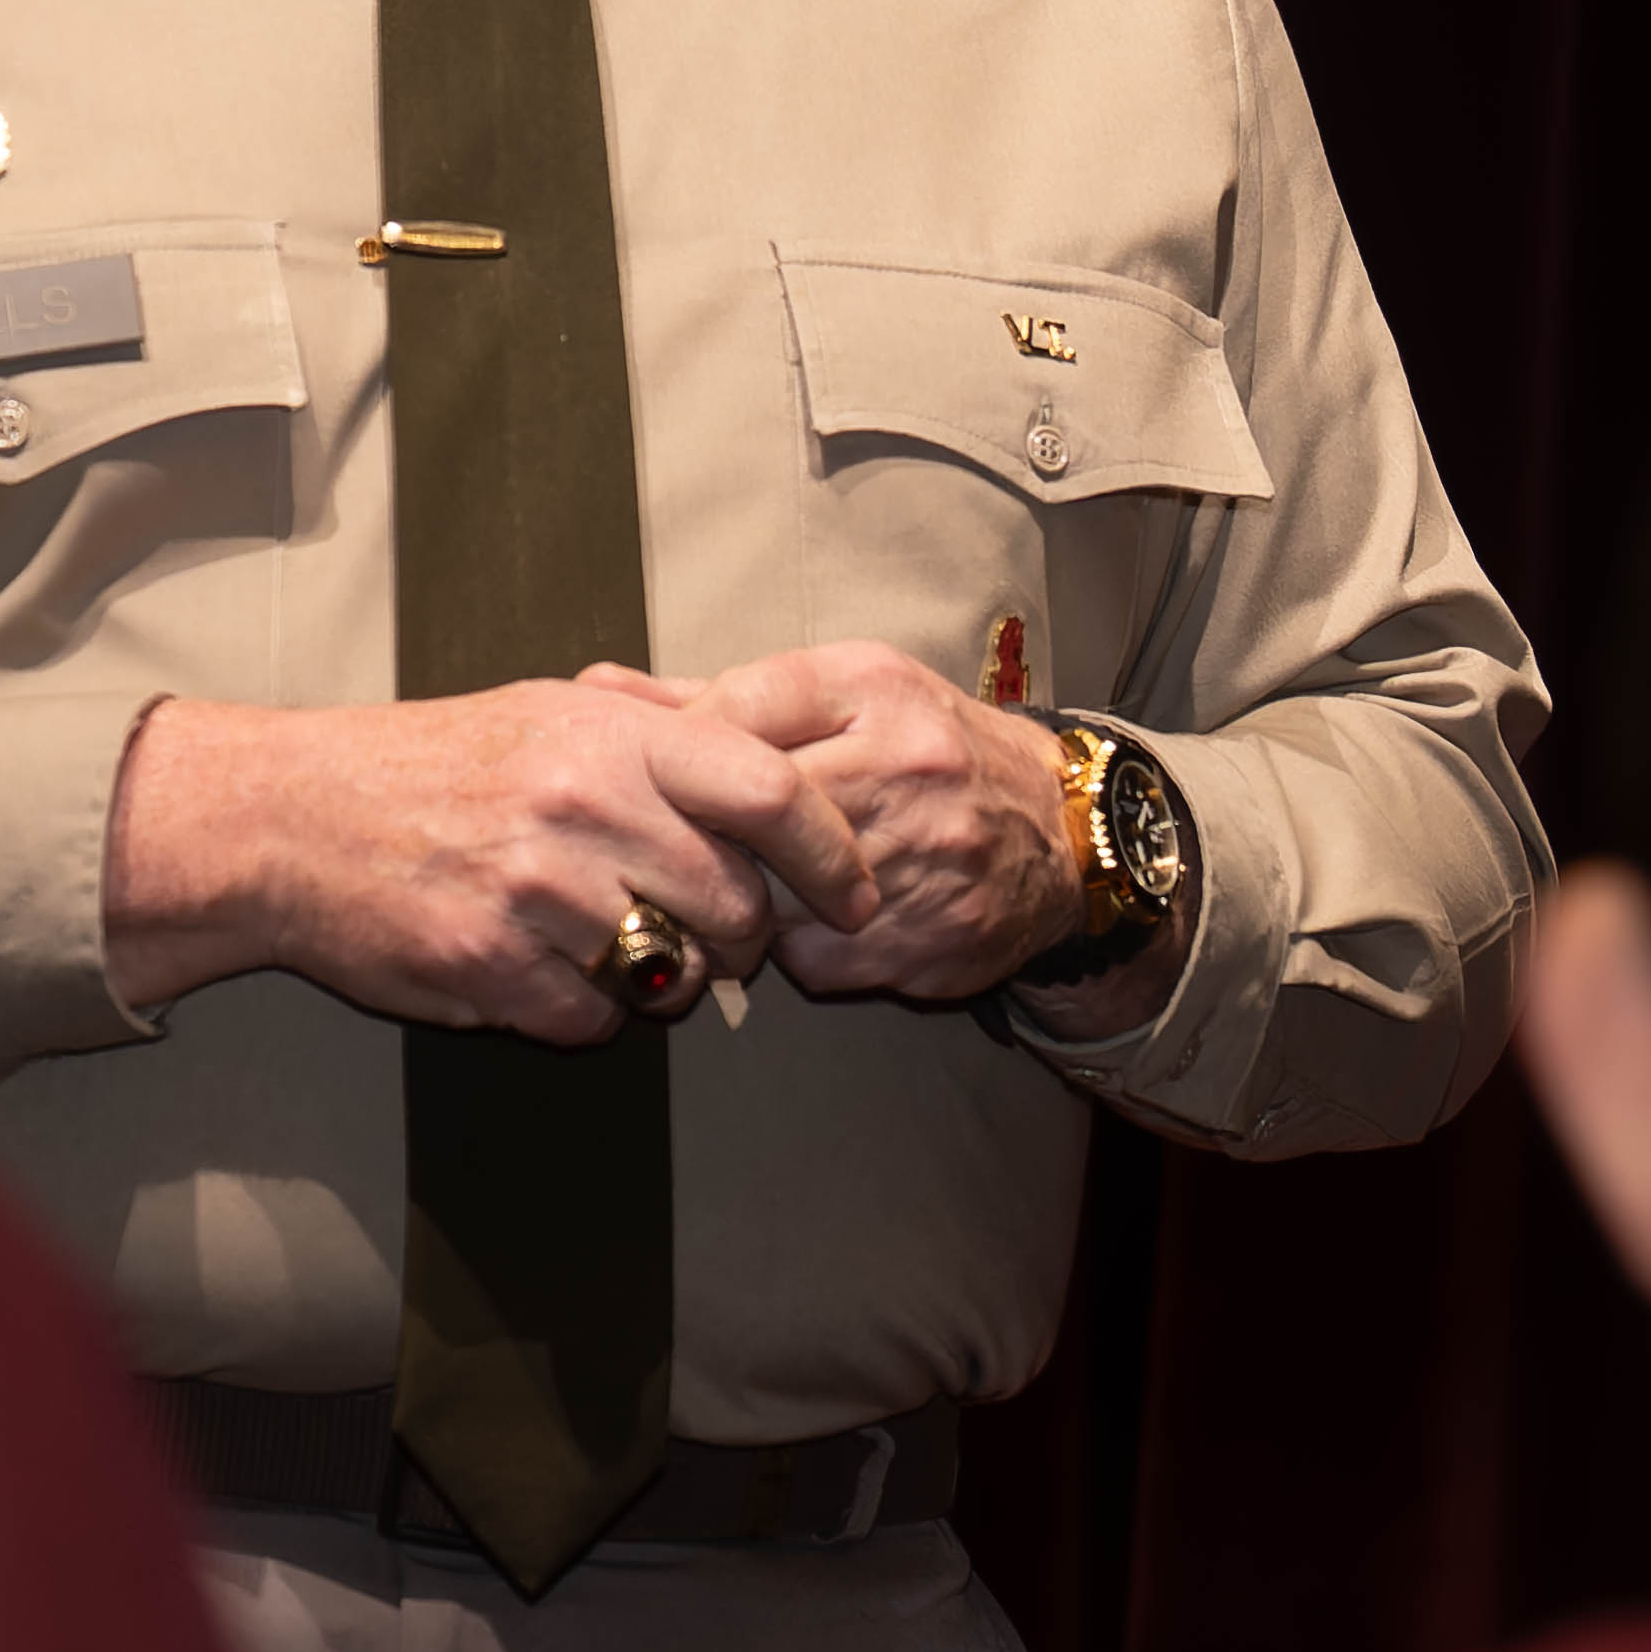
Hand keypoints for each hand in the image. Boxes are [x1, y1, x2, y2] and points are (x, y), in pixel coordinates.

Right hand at [106, 684, 880, 1045]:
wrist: (290, 817)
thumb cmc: (428, 764)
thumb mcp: (547, 714)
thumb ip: (658, 735)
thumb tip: (774, 767)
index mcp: (610, 738)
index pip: (775, 794)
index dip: (836, 853)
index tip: (856, 892)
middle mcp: (582, 810)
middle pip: (739, 904)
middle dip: (744, 937)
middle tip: (712, 933)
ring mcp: (536, 895)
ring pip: (674, 974)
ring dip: (664, 977)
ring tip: (614, 944)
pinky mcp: (490, 968)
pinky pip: (595, 1020)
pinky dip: (586, 1010)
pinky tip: (543, 969)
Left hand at [584, 645, 1079, 999]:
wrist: (1059, 834)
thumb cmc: (923, 751)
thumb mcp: (838, 693)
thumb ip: (712, 697)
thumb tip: (591, 692)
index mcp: (869, 690)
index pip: (735, 711)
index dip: (676, 752)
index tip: (657, 776)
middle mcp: (902, 766)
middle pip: (747, 813)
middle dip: (701, 836)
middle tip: (680, 847)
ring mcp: (919, 858)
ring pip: (771, 895)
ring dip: (742, 899)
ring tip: (747, 885)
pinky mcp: (924, 939)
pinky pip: (810, 961)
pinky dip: (792, 952)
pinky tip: (807, 927)